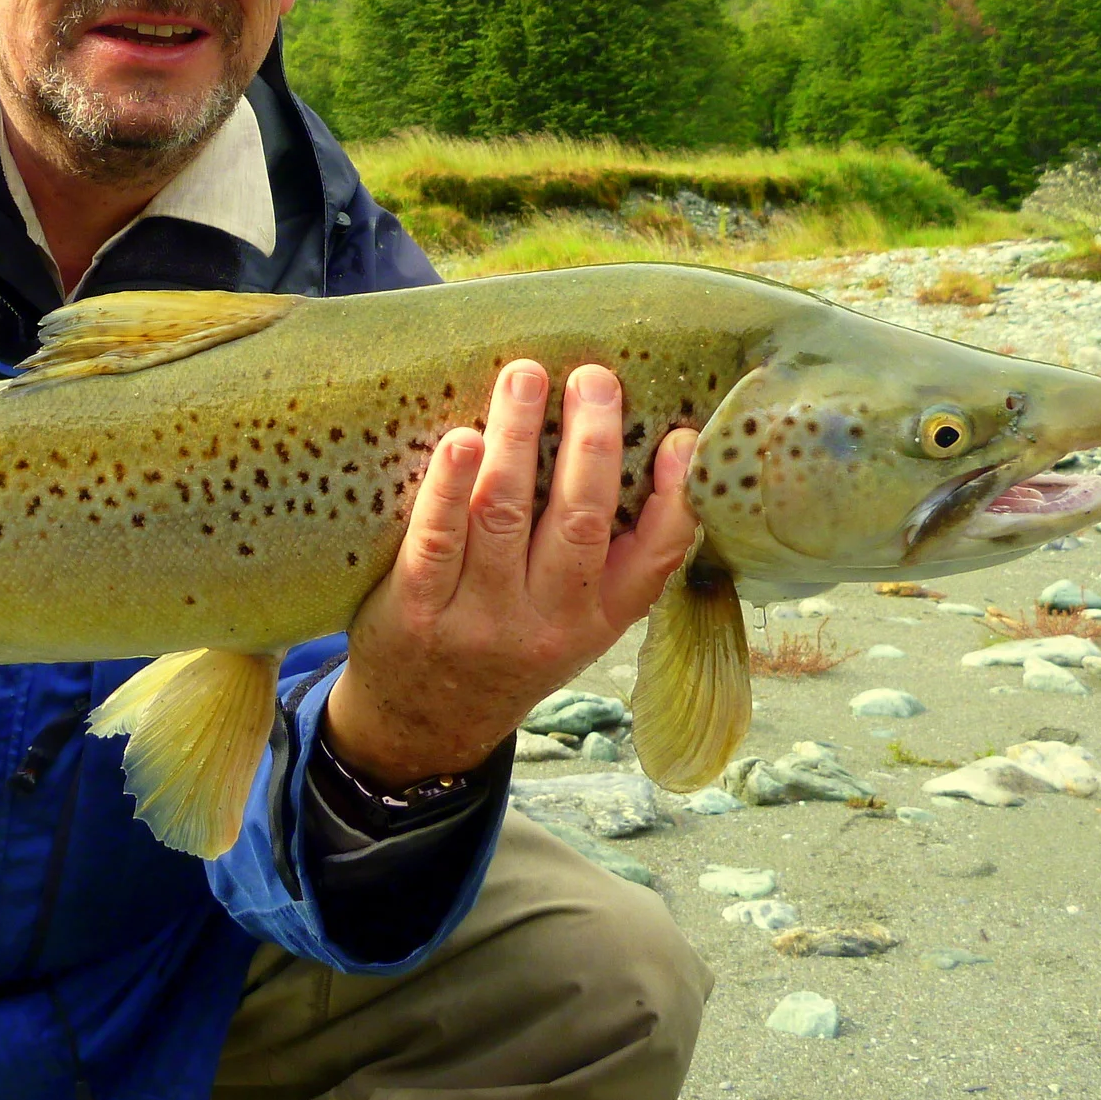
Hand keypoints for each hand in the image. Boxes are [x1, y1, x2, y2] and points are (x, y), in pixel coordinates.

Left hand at [322, 361, 700, 788]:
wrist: (424, 723)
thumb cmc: (508, 646)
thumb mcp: (576, 622)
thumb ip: (607, 555)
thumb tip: (646, 446)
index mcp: (599, 618)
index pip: (657, 557)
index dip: (677, 497)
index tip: (683, 436)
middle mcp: (547, 620)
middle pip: (580, 522)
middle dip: (591, 444)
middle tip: (594, 377)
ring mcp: (480, 618)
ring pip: (505, 515)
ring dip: (518, 439)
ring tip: (525, 376)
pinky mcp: (416, 609)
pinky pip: (436, 540)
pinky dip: (449, 488)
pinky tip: (461, 442)